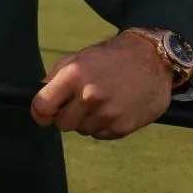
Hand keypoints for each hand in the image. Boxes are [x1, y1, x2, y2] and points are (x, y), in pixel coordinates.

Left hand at [30, 32, 172, 139]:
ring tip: (102, 101)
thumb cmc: (110, 57)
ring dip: (87, 120)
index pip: (42, 107)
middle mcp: (89, 96)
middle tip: (80, 102)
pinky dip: (104, 125)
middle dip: (67, 115)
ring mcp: (107, 113)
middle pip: (62, 124)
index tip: (44, 115)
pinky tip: (114, 108)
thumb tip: (39, 100)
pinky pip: (100, 135)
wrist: (153, 59)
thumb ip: (55, 78)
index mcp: (73, 76)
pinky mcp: (123, 127)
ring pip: (81, 130)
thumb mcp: (78, 58)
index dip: (40, 114)